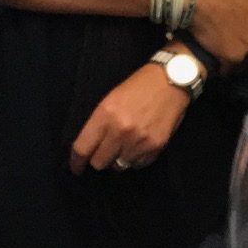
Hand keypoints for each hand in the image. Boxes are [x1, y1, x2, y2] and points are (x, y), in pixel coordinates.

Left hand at [70, 64, 190, 173]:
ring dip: (119, 158)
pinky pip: (137, 165)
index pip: (83, 148)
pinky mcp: (155, 146)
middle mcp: (120, 131)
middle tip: (105, 151)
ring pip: (119, 166)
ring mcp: (138, 140)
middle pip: (99, 163)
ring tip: (125, 144)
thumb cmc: (139, 86)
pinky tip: (139, 144)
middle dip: (100, 158)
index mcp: (105, 115)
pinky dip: (136, 158)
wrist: (171, 80)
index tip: (77, 167)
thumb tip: (90, 147)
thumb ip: (99, 123)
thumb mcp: (111, 99)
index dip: (77, 162)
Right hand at [187, 0, 247, 66]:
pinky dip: (224, 67)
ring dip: (237, 55)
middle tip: (230, 38)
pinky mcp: (231, 59)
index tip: (241, 27)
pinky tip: (217, 60)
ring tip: (223, 50)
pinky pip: (230, 68)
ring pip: (244, 58)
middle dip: (246, 43)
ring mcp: (246, 49)